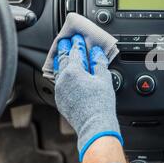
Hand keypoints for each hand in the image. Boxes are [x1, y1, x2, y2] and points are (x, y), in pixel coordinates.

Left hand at [53, 34, 121, 161]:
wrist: (94, 125)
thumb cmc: (101, 104)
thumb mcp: (104, 79)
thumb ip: (99, 63)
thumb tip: (96, 52)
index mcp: (74, 71)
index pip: (75, 51)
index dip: (77, 43)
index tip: (77, 37)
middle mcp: (63, 79)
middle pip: (62, 58)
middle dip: (64, 48)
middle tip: (65, 41)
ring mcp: (59, 90)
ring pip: (58, 70)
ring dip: (61, 61)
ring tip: (63, 55)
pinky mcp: (60, 99)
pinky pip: (59, 82)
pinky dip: (62, 74)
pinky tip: (66, 75)